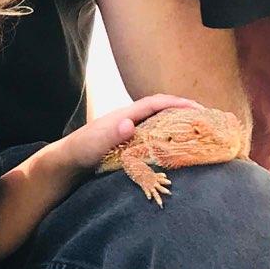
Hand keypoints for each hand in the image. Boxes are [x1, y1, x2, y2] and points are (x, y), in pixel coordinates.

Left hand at [59, 93, 201, 172]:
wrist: (63, 165)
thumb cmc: (77, 153)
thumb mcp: (92, 145)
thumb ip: (109, 135)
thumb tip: (129, 123)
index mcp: (124, 115)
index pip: (155, 103)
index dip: (178, 103)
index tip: (199, 109)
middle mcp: (128, 121)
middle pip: (161, 111)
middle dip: (183, 112)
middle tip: (206, 122)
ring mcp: (128, 133)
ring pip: (158, 125)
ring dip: (177, 126)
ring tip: (198, 135)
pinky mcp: (127, 146)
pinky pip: (153, 139)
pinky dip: (167, 140)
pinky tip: (176, 152)